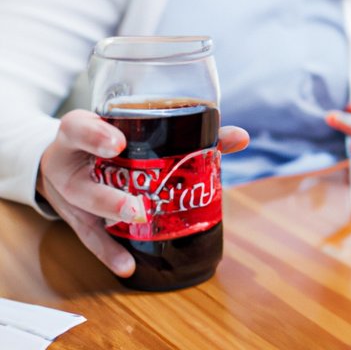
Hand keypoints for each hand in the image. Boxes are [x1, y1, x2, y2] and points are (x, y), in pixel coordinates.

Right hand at [38, 109, 248, 277]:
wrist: (67, 158)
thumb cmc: (112, 139)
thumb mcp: (131, 127)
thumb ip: (188, 130)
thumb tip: (240, 137)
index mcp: (81, 132)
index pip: (77, 127)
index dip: (95, 135)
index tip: (119, 143)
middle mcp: (70, 163)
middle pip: (80, 180)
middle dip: (108, 195)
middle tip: (137, 206)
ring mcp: (71, 194)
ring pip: (85, 209)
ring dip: (112, 218)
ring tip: (139, 223)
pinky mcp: (77, 218)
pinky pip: (90, 237)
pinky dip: (109, 252)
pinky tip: (128, 265)